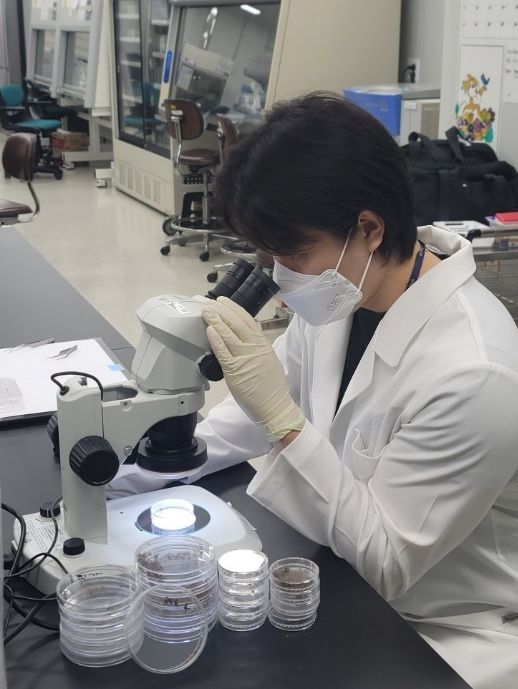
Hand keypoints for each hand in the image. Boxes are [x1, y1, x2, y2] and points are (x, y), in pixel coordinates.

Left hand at [201, 297, 305, 442]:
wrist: (275, 406)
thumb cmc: (271, 386)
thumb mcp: (268, 359)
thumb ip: (258, 346)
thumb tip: (249, 332)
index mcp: (263, 343)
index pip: (247, 319)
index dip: (233, 308)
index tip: (223, 301)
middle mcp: (255, 347)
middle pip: (236, 322)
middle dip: (221, 310)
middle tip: (208, 302)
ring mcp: (245, 358)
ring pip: (229, 334)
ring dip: (216, 320)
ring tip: (205, 311)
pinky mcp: (236, 371)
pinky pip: (224, 352)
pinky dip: (216, 339)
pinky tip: (209, 329)